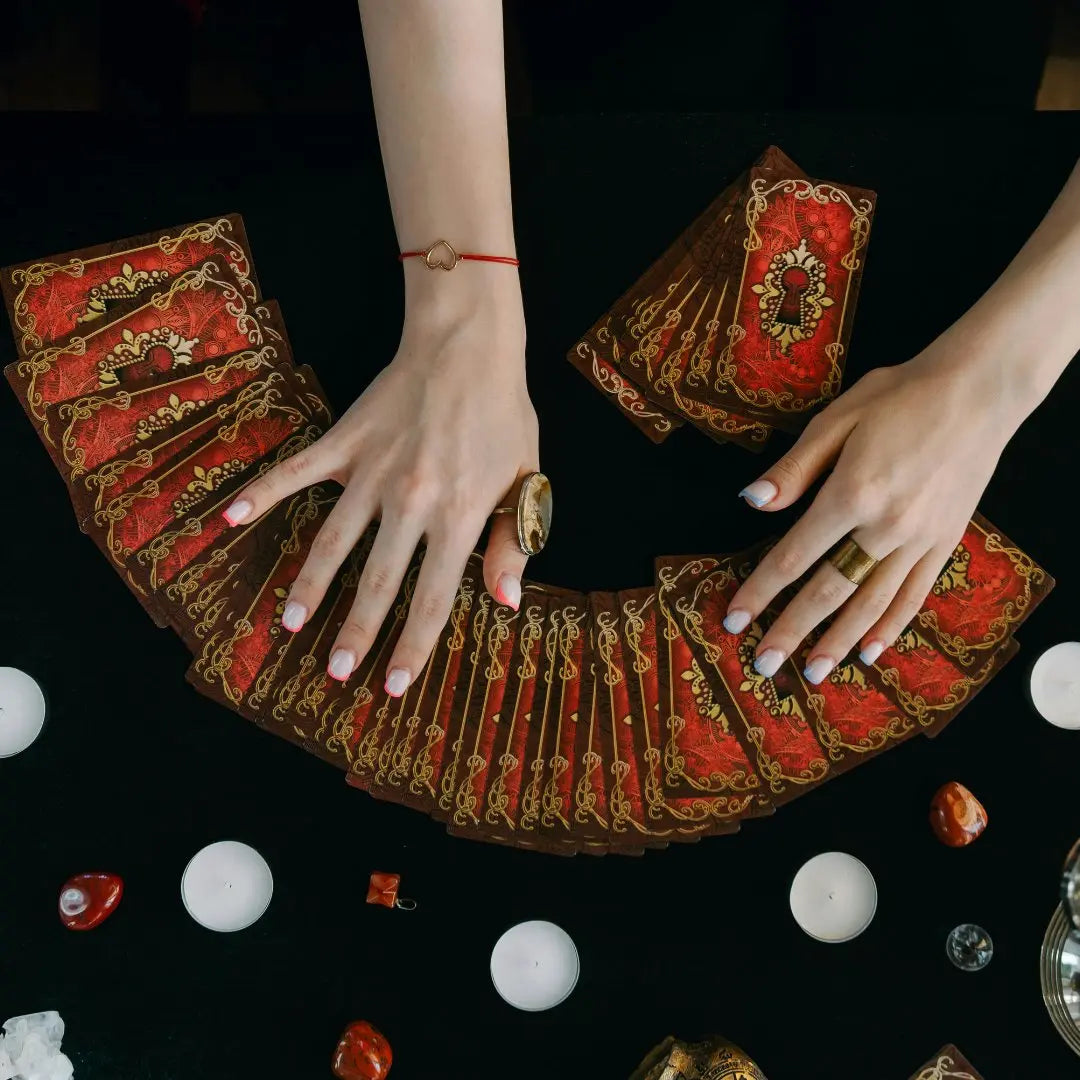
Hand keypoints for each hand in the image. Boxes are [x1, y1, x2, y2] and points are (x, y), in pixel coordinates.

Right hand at [221, 286, 536, 695]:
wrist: (468, 346)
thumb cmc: (503, 416)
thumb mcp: (526, 480)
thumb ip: (513, 542)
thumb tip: (506, 601)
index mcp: (459, 515)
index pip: (433, 597)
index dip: (413, 646)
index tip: (391, 685)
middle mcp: (411, 501)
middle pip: (377, 581)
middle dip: (356, 632)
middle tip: (336, 672)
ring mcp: (373, 471)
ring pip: (333, 540)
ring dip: (309, 585)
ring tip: (287, 624)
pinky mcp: (345, 441)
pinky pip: (297, 473)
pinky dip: (262, 494)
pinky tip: (229, 521)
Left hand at [723, 334, 1024, 682]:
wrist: (979, 389)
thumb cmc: (900, 396)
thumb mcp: (837, 419)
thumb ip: (794, 469)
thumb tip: (751, 503)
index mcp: (851, 495)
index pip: (794, 556)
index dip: (760, 591)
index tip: (734, 620)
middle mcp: (886, 527)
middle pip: (828, 592)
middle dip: (791, 631)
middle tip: (763, 665)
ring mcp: (920, 540)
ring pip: (871, 604)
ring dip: (838, 642)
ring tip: (812, 674)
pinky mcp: (945, 542)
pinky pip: (914, 596)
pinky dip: (890, 627)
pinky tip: (869, 651)